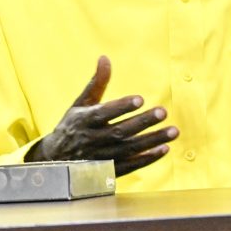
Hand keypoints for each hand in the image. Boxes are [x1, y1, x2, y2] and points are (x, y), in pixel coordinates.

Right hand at [25, 56, 178, 175]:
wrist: (57, 161)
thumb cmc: (73, 125)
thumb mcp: (80, 104)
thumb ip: (96, 83)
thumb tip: (105, 57)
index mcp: (84, 120)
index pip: (104, 113)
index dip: (121, 107)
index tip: (140, 99)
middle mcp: (92, 140)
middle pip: (120, 132)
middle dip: (143, 122)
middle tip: (163, 112)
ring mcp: (100, 158)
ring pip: (129, 150)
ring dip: (152, 141)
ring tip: (174, 131)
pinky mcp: (108, 172)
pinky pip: (130, 166)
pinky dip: (147, 159)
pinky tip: (165, 148)